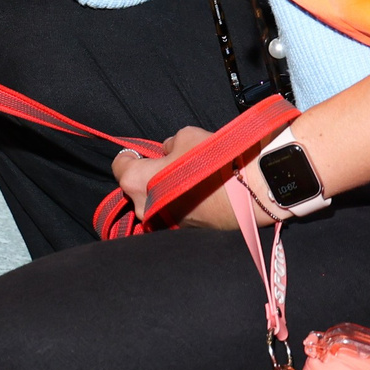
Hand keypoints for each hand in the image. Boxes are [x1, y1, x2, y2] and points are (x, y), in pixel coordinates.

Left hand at [110, 125, 252, 229]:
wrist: (249, 193)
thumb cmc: (211, 161)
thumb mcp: (185, 137)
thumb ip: (168, 145)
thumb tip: (167, 152)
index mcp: (135, 182)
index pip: (120, 166)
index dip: (130, 156)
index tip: (139, 154)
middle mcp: (143, 208)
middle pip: (137, 187)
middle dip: (150, 175)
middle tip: (170, 164)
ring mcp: (162, 224)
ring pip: (156, 202)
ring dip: (166, 191)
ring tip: (188, 179)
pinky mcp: (183, 233)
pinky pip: (174, 213)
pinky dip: (181, 203)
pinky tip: (199, 193)